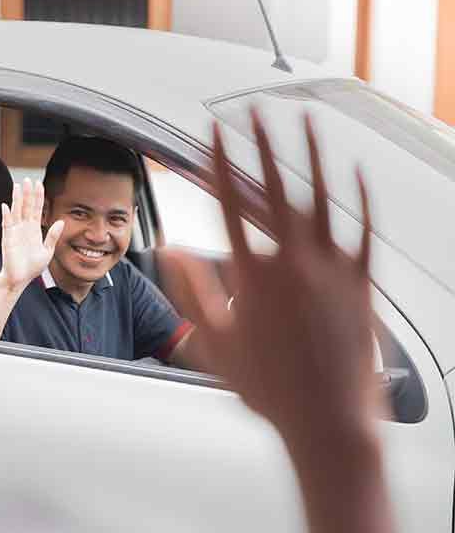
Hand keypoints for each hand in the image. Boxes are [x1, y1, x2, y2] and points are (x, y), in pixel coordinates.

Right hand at [0, 179, 63, 290]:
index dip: (38, 197)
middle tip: (28, 179)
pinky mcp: (8, 238)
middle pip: (26, 206)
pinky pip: (6, 224)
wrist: (20, 279)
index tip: (39, 184)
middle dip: (28, 193)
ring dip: (17, 199)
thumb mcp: (47, 251)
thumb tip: (61, 222)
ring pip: (16, 211)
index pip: (37, 209)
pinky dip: (6, 215)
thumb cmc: (32, 267)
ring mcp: (15, 231)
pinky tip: (6, 206)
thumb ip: (53, 236)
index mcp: (34, 229)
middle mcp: (24, 227)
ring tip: (18, 186)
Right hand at [175, 111, 379, 437]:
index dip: (217, 162)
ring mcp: (332, 268)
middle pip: (273, 187)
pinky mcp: (363, 281)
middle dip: (261, 142)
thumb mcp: (214, 342)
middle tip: (253, 110)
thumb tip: (169, 251)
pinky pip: (364, 227)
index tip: (212, 133)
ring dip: (311, 153)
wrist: (327, 422)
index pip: (227, 203)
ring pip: (321, 196)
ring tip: (304, 120)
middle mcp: (293, 262)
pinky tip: (355, 170)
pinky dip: (360, 196)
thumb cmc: (268, 388)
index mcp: (252, 275)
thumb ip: (191, 290)